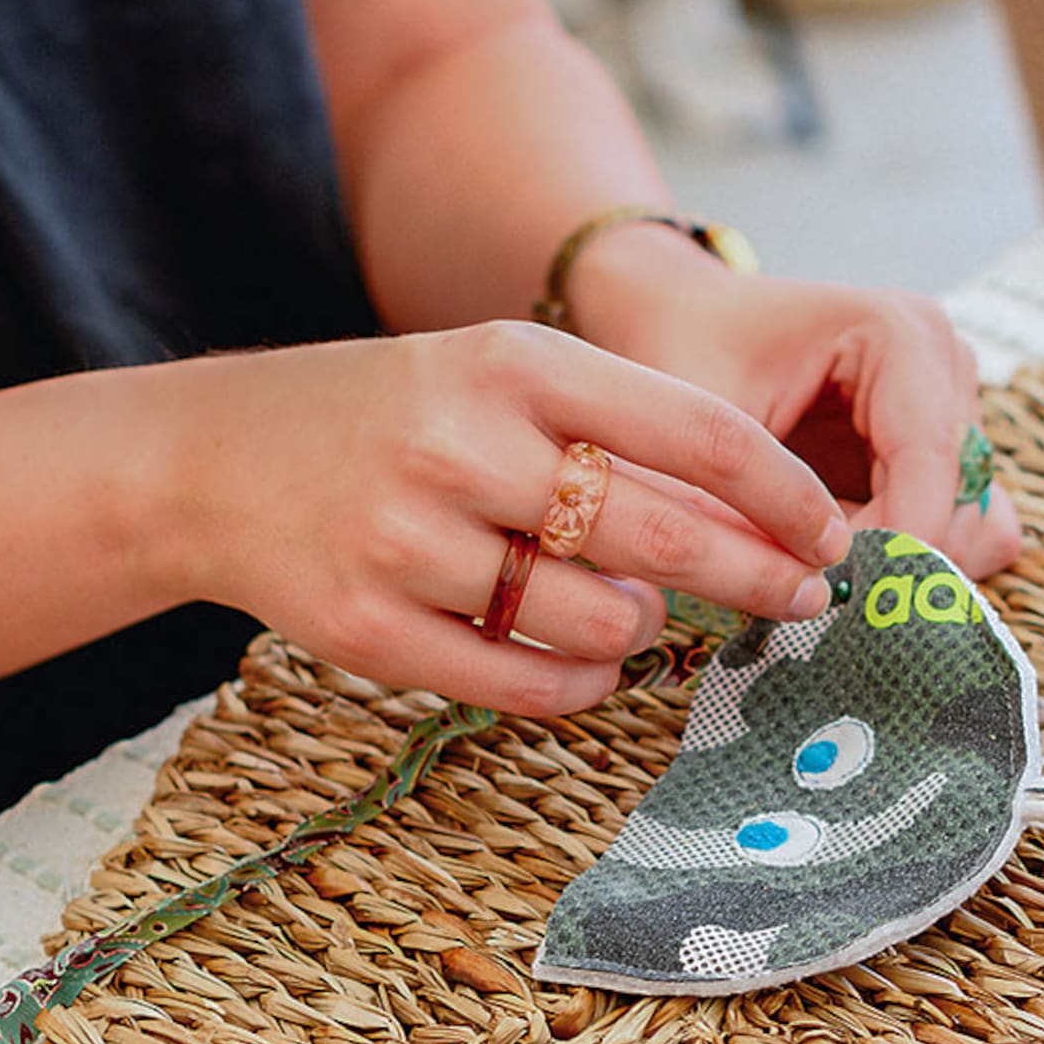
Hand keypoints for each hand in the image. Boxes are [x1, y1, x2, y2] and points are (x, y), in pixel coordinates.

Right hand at [160, 322, 848, 715]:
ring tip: (638, 610)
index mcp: (517, 361)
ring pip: (600, 621)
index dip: (785, 496)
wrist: (213, 458)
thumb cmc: (403, 412)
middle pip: (665, 536)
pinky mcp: (365, 630)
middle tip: (805, 599)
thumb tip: (761, 521)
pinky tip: (591, 658)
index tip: (831, 535)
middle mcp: (463, 444)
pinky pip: (526, 682)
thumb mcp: (506, 371)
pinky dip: (584, 680)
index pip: (700, 431)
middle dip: (760, 577)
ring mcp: (409, 540)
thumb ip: (622, 428)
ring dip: (647, 628)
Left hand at [567, 225, 1022, 577]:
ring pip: (972, 524)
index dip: (895, 541)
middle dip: (897, 564)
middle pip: (960, 499)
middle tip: (816, 604)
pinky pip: (962, 529)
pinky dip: (910, 561)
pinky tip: (839, 566)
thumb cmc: (686, 349)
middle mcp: (945, 365)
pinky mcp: (944, 452)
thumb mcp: (699, 423)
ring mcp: (953, 408)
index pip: (926, 458)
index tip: (835, 600)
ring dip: (905, 569)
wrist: (682, 318)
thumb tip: (802, 592)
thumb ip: (751, 501)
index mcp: (899, 333)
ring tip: (818, 582)